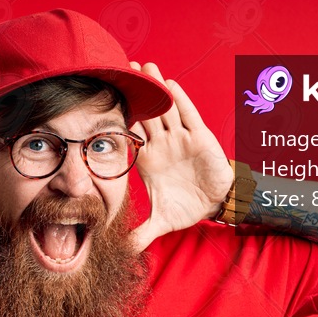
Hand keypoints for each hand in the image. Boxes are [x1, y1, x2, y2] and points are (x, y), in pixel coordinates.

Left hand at [128, 62, 232, 251]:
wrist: (217, 204)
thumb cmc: (188, 206)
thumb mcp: (161, 221)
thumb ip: (141, 234)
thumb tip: (122, 251)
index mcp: (149, 160)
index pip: (130, 135)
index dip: (118, 119)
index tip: (100, 103)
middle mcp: (163, 144)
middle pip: (146, 113)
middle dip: (135, 93)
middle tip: (119, 69)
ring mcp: (180, 139)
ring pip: (166, 108)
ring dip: (156, 87)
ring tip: (144, 65)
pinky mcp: (200, 138)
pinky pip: (188, 116)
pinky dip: (179, 101)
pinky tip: (169, 84)